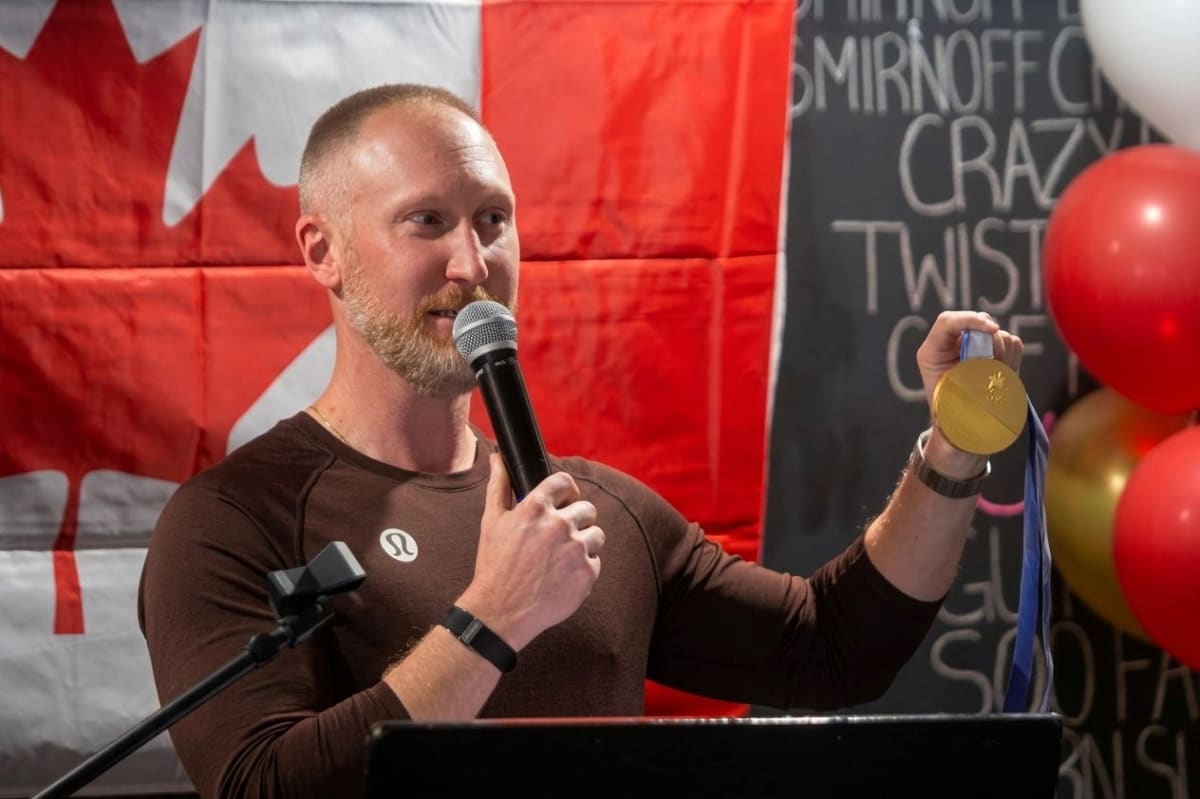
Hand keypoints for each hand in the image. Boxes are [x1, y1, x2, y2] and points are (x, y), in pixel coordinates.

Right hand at [457, 454, 604, 649]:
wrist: (500, 612)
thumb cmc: (493, 565)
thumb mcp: (491, 522)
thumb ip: (499, 485)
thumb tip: (498, 457)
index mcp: (535, 508)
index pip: (565, 482)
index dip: (566, 491)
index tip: (565, 500)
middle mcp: (559, 525)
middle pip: (587, 509)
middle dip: (575, 520)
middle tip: (559, 537)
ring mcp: (576, 550)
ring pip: (596, 535)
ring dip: (583, 543)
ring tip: (561, 560)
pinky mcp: (587, 574)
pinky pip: (595, 563)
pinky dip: (582, 569)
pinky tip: (562, 578)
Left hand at [915, 311, 1024, 413]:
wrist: (961, 420)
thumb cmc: (951, 407)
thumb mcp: (950, 391)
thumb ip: (965, 370)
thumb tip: (991, 353)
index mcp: (934, 350)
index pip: (947, 321)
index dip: (971, 320)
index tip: (992, 330)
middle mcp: (954, 342)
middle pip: (980, 321)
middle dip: (991, 342)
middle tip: (991, 364)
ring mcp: (976, 344)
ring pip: (1000, 334)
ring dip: (1002, 354)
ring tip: (993, 374)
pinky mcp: (995, 350)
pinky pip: (1013, 343)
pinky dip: (1012, 358)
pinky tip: (1001, 372)